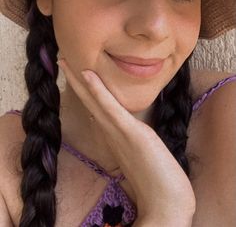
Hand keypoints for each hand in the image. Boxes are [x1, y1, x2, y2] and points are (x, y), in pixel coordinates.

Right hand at [57, 59, 195, 221]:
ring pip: (94, 100)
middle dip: (75, 80)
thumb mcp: (140, 153)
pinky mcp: (130, 133)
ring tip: (65, 60)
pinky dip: (98, 91)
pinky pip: (110, 108)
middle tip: (61, 59)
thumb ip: (127, 141)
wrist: (168, 204)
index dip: (84, 90)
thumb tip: (119, 128)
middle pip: (89, 101)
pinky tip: (88, 75)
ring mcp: (118, 133)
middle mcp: (110, 133)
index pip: (94, 107)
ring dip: (79, 79)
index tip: (76, 72)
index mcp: (112, 136)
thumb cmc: (157, 180)